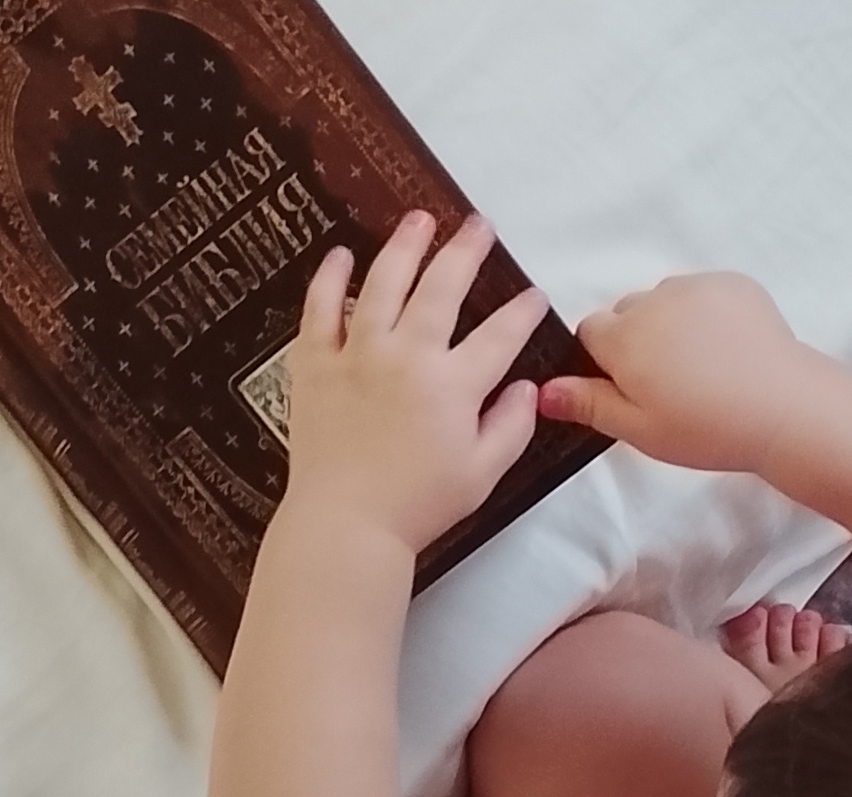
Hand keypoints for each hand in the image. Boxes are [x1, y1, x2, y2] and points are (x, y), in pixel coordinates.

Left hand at [281, 212, 550, 553]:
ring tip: (418, 219)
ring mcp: (357, 354)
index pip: (500, 335)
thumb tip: (528, 387)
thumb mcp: (484, 473)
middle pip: (442, 288)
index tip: (534, 295)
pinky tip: (341, 255)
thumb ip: (512, 425)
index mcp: (453, 384)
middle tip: (478, 225)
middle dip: (465, 251)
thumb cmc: (419, 504)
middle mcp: (407, 356)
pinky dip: (330, 279)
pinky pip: (320, 310)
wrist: (346, 523)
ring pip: (383, 283)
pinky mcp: (316, 365)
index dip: (522, 312)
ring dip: (404, 247)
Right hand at [538, 273, 825, 474]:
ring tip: (702, 368)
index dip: (604, 362)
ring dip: (671, 324)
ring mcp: (696, 287)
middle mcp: (653, 301)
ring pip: (664, 300)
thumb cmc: (708, 427)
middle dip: (637, 341)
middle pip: (626, 313)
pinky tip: (727, 350)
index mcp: (623, 338)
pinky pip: (703, 292)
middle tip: (670, 384)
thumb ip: (588, 404)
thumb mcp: (639, 430)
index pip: (589, 333)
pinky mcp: (733, 284)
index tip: (630, 388)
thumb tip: (542, 391)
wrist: (785, 408)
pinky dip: (706, 313)